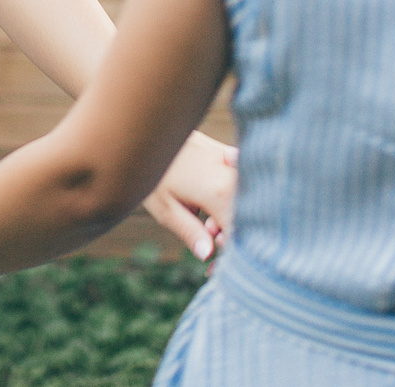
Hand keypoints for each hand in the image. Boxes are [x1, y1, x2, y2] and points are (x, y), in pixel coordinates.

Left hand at [142, 131, 236, 258]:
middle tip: (207, 241)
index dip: (231, 254)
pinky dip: (232, 201)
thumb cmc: (154, 172)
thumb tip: (208, 256)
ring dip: (231, 219)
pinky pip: (241, 185)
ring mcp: (235, 163)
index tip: (214, 267)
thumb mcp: (166, 209)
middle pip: (246, 217)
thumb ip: (191, 233)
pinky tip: (213, 207)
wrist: (149, 127)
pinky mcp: (232, 154)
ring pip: (245, 202)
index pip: (241, 233)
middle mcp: (234, 176)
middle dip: (231, 237)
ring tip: (207, 224)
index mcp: (220, 193)